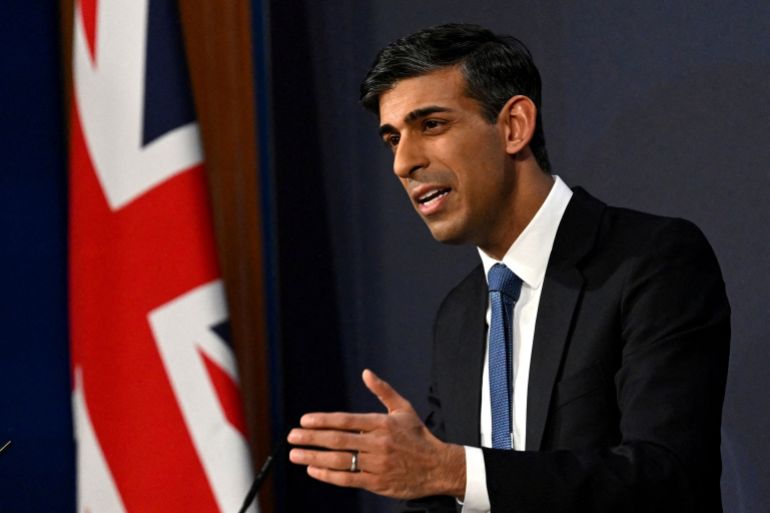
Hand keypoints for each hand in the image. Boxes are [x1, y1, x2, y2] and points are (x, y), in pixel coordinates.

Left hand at [287, 369, 465, 499]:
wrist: (438, 467)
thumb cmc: (417, 436)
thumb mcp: (403, 409)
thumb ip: (383, 391)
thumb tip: (366, 373)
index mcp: (381, 424)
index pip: (346, 420)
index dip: (323, 420)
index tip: (305, 420)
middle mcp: (378, 444)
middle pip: (338, 440)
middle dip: (311, 438)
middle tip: (292, 436)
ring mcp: (377, 465)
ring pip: (340, 461)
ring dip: (314, 457)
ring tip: (295, 454)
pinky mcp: (377, 483)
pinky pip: (348, 479)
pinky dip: (328, 475)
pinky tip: (313, 469)